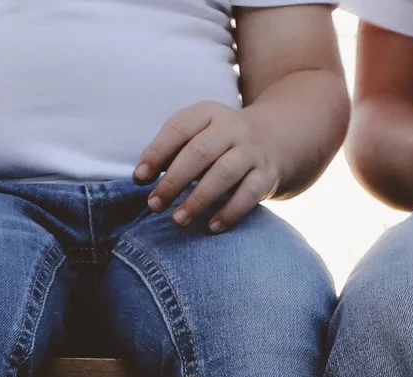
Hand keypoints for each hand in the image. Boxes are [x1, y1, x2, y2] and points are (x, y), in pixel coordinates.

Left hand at [135, 102, 280, 232]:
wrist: (273, 139)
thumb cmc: (218, 144)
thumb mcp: (195, 135)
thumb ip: (169, 152)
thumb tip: (141, 177)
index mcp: (207, 113)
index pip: (179, 129)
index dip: (157, 153)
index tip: (139, 179)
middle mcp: (231, 128)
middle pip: (200, 152)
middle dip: (174, 181)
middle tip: (154, 205)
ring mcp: (251, 150)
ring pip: (225, 173)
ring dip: (199, 199)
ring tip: (178, 220)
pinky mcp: (266, 173)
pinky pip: (250, 193)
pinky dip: (230, 212)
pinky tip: (212, 227)